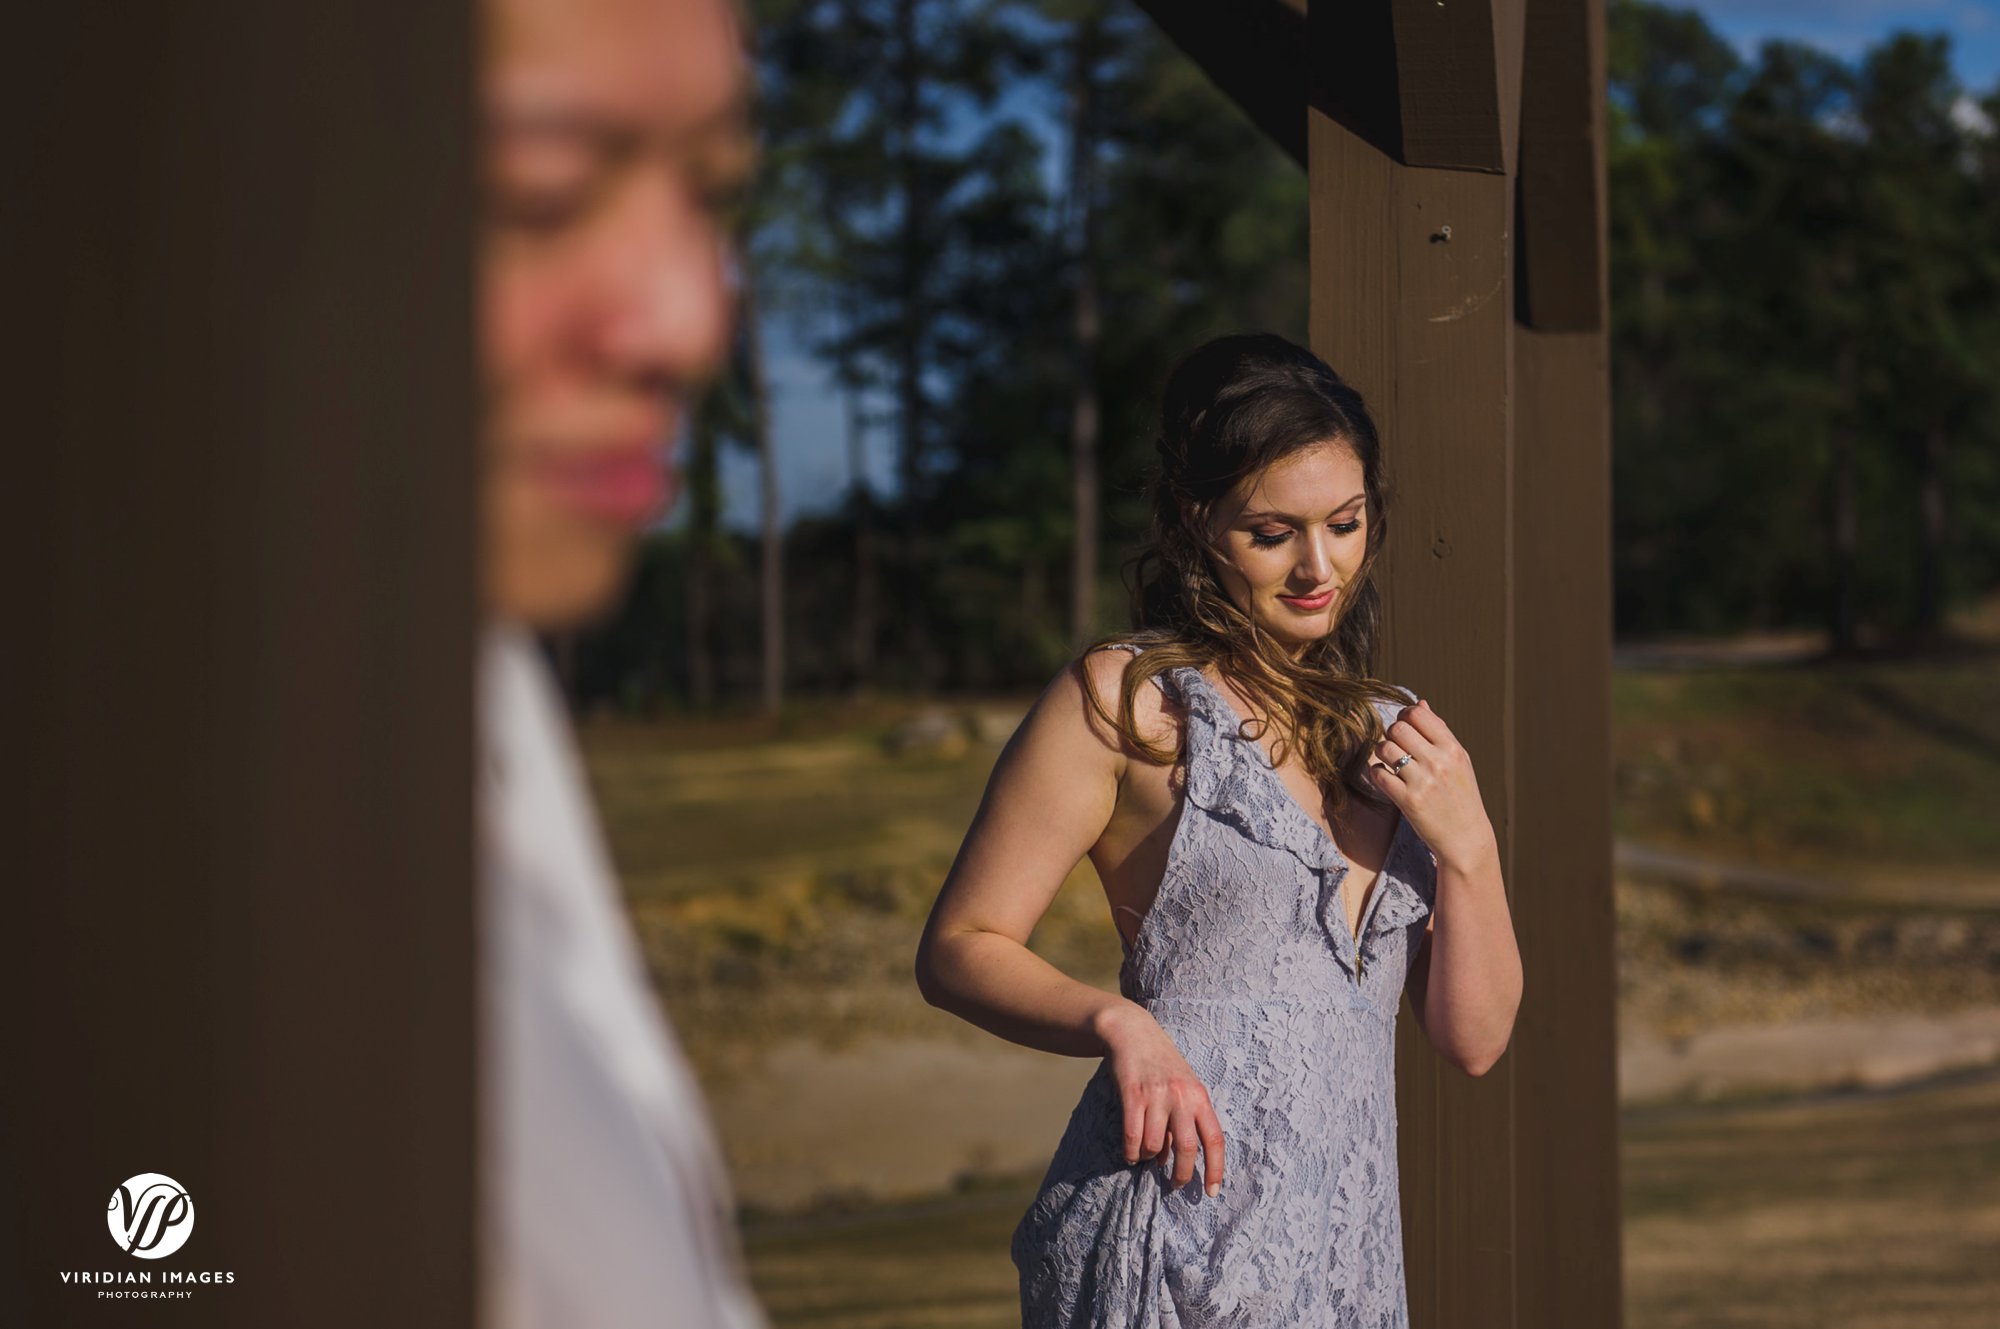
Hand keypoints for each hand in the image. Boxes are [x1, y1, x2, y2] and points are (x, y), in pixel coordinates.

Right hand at [1096, 1003, 1225, 1198]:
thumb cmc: (1162, 1066)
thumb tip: (1174, 1160)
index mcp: (1200, 1097)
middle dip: (1181, 1175)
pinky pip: (1133, 1137)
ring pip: (1155, 1147)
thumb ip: (1186, 1119)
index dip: (1215, 1169)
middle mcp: (1182, 1097)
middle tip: (1174, 1185)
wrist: (1133, 1033)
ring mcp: (1156, 1096)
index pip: (1214, 1139)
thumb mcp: (1184, 1088)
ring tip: (1146, 1155)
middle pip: (1186, 1149)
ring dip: (1149, 1159)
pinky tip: (1131, 1154)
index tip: (1211, 1192)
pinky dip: (1131, 1153)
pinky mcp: (1132, 1095)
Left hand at [1367, 698, 1498, 874]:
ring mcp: (1423, 782)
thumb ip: (1438, 732)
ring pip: (1384, 748)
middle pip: (1397, 728)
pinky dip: (1378, 773)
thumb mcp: (1458, 761)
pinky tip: (1388, 779)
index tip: (1405, 727)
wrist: (1466, 837)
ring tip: (1390, 762)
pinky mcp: (1408, 801)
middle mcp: (1439, 762)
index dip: (1405, 715)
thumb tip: (1420, 702)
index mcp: (1453, 749)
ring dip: (1382, 752)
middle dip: (1391, 734)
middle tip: (1396, 746)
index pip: (1418, 714)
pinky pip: (1378, 774)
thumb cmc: (1461, 796)